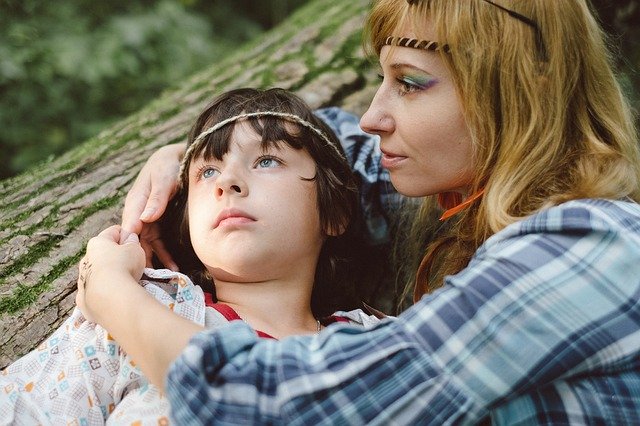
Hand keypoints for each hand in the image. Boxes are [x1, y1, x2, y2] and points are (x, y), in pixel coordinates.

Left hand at [76, 225, 145, 322]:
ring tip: (126, 281)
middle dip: (116, 256)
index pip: (114, 232)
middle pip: (103, 254)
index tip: (135, 241)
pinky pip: (95, 292)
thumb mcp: (135, 249)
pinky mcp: (83, 299)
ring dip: (109, 275)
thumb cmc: (124, 267)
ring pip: (97, 273)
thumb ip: (132, 242)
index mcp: (97, 243)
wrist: (110, 297)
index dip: (126, 234)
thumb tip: (130, 238)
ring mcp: (82, 280)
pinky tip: (115, 295)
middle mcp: (85, 260)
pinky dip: (104, 292)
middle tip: (133, 262)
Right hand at [121, 143, 183, 269]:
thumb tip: (146, 218)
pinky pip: (158, 243)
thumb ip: (156, 197)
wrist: (178, 159)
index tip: (135, 261)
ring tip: (165, 277)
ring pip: (147, 245)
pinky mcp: (158, 224)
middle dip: (141, 259)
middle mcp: (138, 214)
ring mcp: (148, 220)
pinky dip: (164, 255)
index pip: (129, 227)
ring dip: (154, 261)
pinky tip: (173, 267)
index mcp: (135, 202)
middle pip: (136, 241)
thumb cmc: (167, 165)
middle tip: (150, 277)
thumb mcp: (163, 178)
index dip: (131, 244)